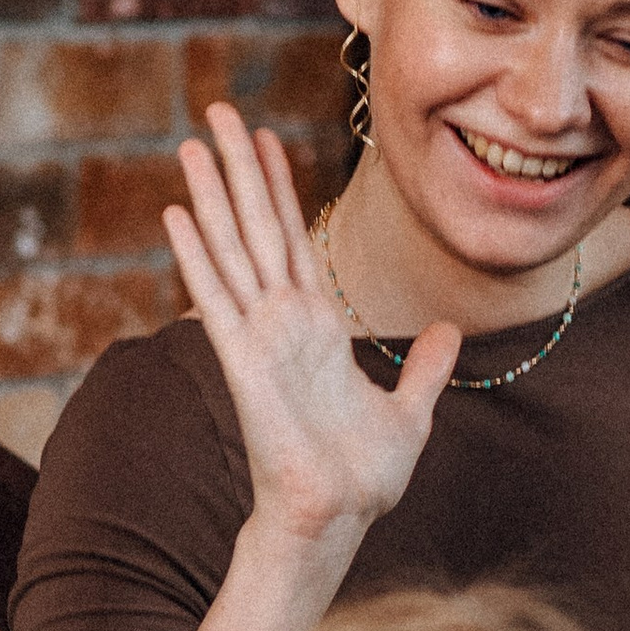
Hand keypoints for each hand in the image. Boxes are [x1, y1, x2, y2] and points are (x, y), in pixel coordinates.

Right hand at [163, 105, 458, 553]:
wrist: (337, 520)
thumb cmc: (363, 478)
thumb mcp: (411, 412)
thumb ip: (427, 369)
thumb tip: (452, 332)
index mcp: (318, 328)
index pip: (295, 240)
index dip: (280, 186)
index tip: (265, 136)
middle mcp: (283, 323)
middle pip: (257, 227)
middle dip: (239, 168)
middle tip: (216, 110)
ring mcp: (259, 339)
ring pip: (233, 249)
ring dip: (211, 195)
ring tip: (189, 142)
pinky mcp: (244, 363)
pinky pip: (217, 298)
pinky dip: (197, 255)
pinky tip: (177, 212)